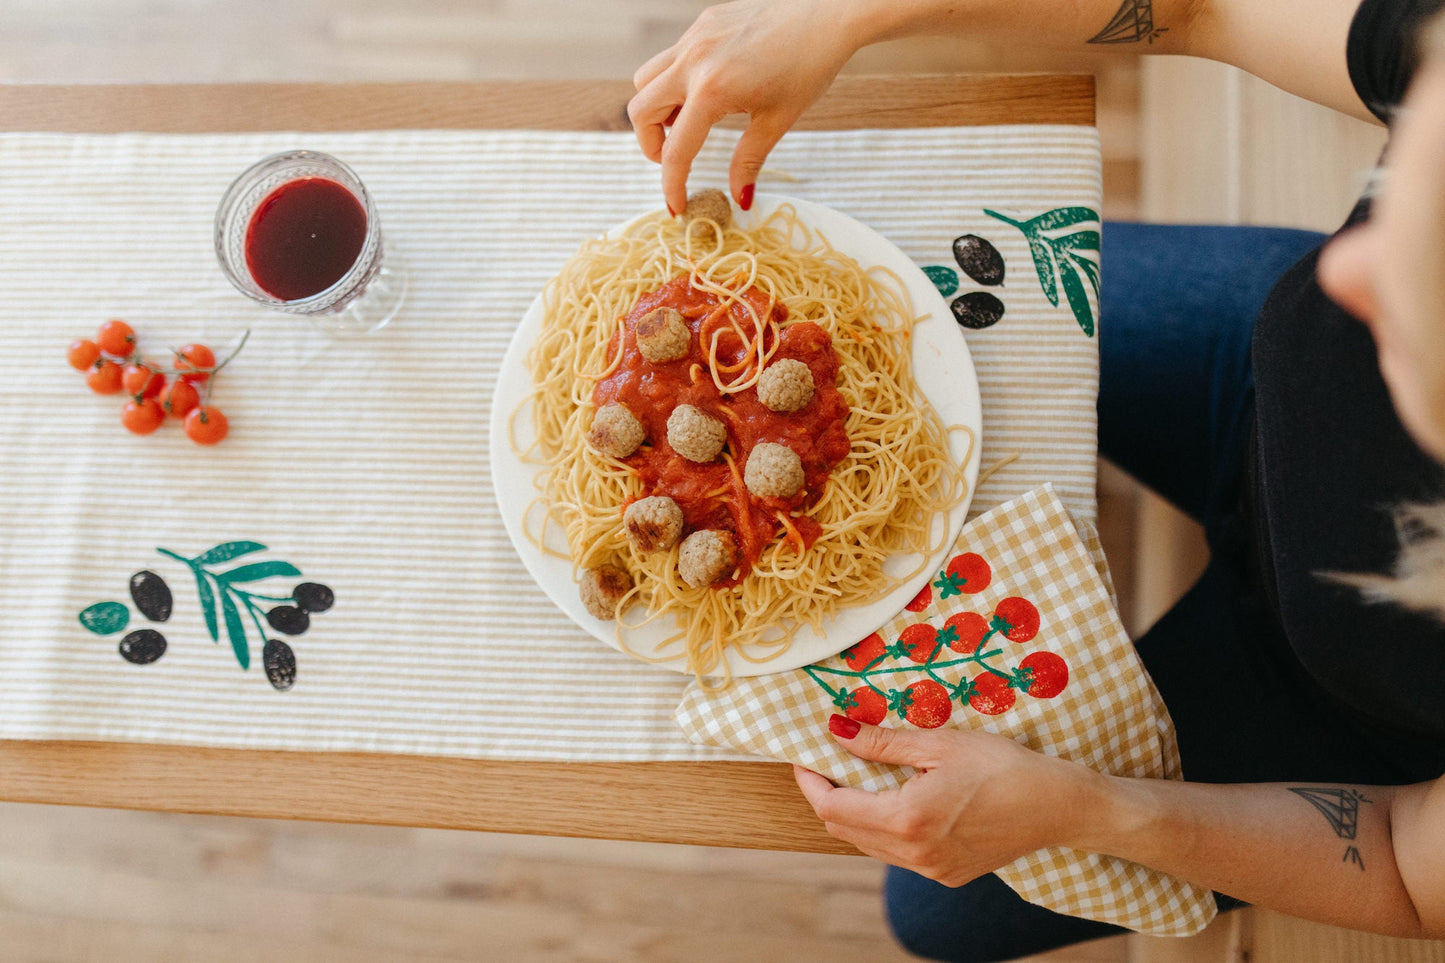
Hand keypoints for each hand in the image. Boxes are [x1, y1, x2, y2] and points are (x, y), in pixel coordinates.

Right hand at [628, 0, 864, 214]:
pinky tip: (707, 89)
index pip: (676, 150)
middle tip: (674, 158)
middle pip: (640, 110)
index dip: (672, 185)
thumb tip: (739, 199)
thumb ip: (749, 161)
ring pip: (646, 79)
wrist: (828, 15)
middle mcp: (694, 61)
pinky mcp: (703, 23)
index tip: (676, 207)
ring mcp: (695, 37)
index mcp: (712, 90)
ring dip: (657, 107)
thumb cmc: (810, 67)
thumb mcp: (777, 121)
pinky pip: (671, 57)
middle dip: (651, 143)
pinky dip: (676, 81)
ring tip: (688, 121)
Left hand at [793, 715, 1100, 885]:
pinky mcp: (947, 875)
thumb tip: (837, 730)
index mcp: (906, 821)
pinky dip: (885, 827)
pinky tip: (900, 798)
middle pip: (844, 830)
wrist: (1060, 807)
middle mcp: (913, 856)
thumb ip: (882, 742)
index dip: (810, 781)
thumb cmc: (1004, 767)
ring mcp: (930, 871)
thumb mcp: (940, 743)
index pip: (833, 807)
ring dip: (856, 812)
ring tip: (863, 775)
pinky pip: (897, 854)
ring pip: (869, 845)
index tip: (803, 756)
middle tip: (830, 759)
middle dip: (829, 795)